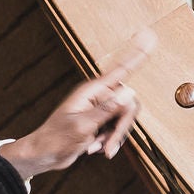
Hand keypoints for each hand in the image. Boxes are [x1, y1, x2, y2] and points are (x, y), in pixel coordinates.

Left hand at [0, 27, 157, 177]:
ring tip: (97, 148)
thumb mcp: (82, 125)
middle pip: (128, 104)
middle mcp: (97, 96)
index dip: (136, 55)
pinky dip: (109, 141)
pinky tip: (95, 148)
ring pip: (123, 119)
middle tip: (109, 145)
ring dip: (113, 137)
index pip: (120, 70)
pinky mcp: (99, 121)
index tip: (148, 37)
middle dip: (121, 128)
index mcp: (91, 91)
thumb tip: (129, 92)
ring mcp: (99, 109)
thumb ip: (108, 109)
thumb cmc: (55, 139)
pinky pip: (116, 129)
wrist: (44, 155)